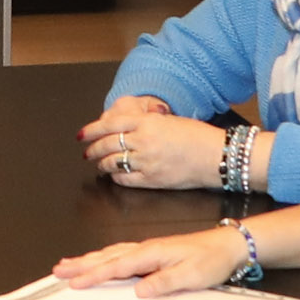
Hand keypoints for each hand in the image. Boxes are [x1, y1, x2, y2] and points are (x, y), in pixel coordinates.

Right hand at [51, 227, 247, 295]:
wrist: (228, 246)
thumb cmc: (211, 259)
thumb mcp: (191, 275)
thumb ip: (164, 282)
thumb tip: (138, 290)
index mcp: (151, 253)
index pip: (116, 266)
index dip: (94, 275)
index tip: (75, 283)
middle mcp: (145, 248)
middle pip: (107, 256)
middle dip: (81, 264)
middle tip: (58, 270)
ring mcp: (148, 249)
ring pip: (111, 253)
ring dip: (90, 259)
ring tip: (70, 264)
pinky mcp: (153, 252)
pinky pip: (121, 254)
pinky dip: (105, 258)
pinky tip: (100, 260)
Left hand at [79, 99, 229, 193]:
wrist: (217, 156)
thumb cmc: (198, 136)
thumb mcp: (169, 120)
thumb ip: (146, 123)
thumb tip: (127, 127)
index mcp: (147, 122)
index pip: (110, 124)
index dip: (92, 130)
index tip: (82, 135)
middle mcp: (143, 141)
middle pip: (107, 145)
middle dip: (92, 149)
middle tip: (87, 152)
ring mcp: (146, 161)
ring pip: (112, 163)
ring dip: (101, 164)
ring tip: (99, 164)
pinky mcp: (152, 179)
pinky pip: (125, 179)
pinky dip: (116, 177)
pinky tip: (115, 175)